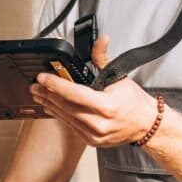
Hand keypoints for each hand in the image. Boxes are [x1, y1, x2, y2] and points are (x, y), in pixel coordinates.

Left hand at [30, 35, 159, 147]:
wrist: (146, 125)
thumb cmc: (134, 102)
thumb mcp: (119, 76)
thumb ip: (103, 58)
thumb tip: (100, 40)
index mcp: (106, 106)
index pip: (73, 93)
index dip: (55, 84)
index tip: (42, 78)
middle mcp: (99, 123)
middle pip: (65, 106)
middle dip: (47, 94)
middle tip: (35, 86)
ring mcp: (94, 134)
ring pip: (65, 117)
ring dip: (50, 105)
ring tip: (38, 95)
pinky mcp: (92, 141)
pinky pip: (71, 126)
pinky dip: (60, 115)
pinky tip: (52, 107)